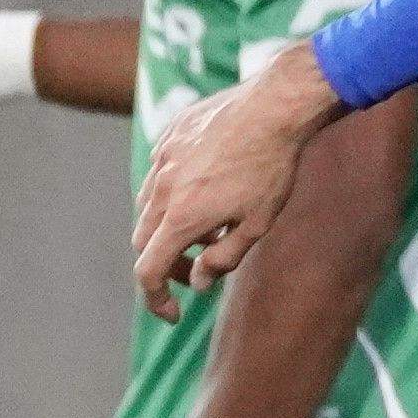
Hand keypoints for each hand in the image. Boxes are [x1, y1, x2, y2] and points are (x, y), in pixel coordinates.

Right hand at [130, 40, 343, 317]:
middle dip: (166, 265)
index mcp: (181, 218)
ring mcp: (161, 159)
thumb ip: (223, 259)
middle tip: (196, 269)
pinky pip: (158, 175)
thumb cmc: (272, 167)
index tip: (173, 312)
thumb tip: (197, 280)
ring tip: (209, 226)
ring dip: (167, 229)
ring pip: (147, 208)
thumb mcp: (257, 224)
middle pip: (143, 242)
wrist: (274, 106)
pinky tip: (206, 189)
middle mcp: (162, 189)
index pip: (147, 272)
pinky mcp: (168, 137)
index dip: (155, 299)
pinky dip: (171, 195)